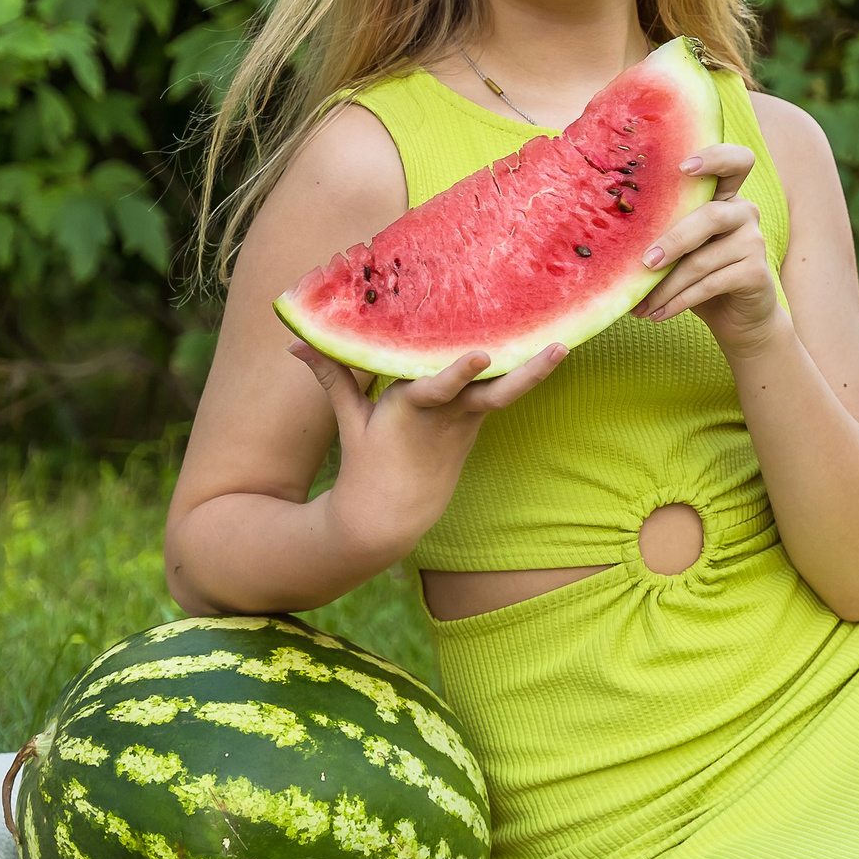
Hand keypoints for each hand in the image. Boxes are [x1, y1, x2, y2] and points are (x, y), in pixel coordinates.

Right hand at [293, 340, 564, 562]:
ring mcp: (467, 423)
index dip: (458, 373)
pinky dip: (518, 374)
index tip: (480, 356)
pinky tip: (542, 346)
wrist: (393, 515)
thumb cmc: (368, 462)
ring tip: (565, 346)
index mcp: (413, 411)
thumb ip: (332, 376)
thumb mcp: (350, 421)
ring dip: (535, 374)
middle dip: (526, 374)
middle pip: (493, 394)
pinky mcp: (476, 425)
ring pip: (506, 396)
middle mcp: (449, 416)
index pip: (438, 389)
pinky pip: (500, 395)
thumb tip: (294, 343)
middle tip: (560, 348)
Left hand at [638, 144, 787, 356]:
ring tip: (640, 305)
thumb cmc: (700, 275)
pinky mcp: (756, 273)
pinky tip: (657, 314)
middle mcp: (744, 212)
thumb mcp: (683, 249)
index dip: (715, 157)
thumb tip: (610, 234)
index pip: (735, 161)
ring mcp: (754, 242)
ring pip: (703, 259)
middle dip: (674, 240)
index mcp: (725, 197)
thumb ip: (665, 230)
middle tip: (645, 263)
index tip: (684, 167)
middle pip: (710, 216)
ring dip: (666, 285)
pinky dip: (679, 301)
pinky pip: (711, 284)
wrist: (737, 318)